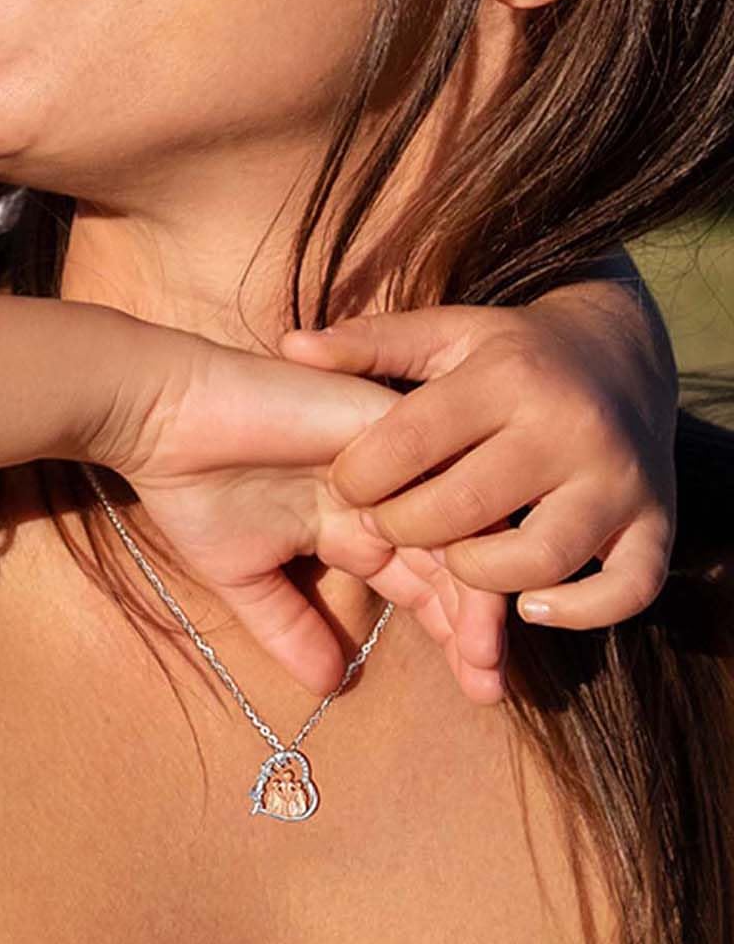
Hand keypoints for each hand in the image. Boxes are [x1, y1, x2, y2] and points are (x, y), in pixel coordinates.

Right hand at [102, 339, 504, 701]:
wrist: (164, 420)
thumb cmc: (192, 490)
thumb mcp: (242, 577)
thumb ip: (288, 626)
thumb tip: (330, 688)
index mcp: (351, 527)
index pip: (424, 584)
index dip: (456, 637)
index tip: (479, 694)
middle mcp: (383, 496)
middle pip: (455, 564)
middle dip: (478, 629)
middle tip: (489, 686)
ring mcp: (390, 461)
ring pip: (463, 530)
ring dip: (479, 595)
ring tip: (483, 654)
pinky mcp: (389, 425)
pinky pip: (448, 482)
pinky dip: (467, 536)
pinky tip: (471, 590)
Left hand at [282, 290, 676, 629]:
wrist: (624, 352)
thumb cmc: (510, 351)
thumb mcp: (443, 332)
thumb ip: (366, 343)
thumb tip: (288, 345)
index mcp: (505, 378)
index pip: (413, 439)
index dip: (363, 474)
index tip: (344, 487)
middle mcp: (567, 429)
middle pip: (466, 508)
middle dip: (406, 528)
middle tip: (384, 527)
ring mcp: (618, 480)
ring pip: (541, 558)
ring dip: (480, 575)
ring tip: (450, 562)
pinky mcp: (657, 522)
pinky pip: (627, 590)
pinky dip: (579, 611)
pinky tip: (528, 605)